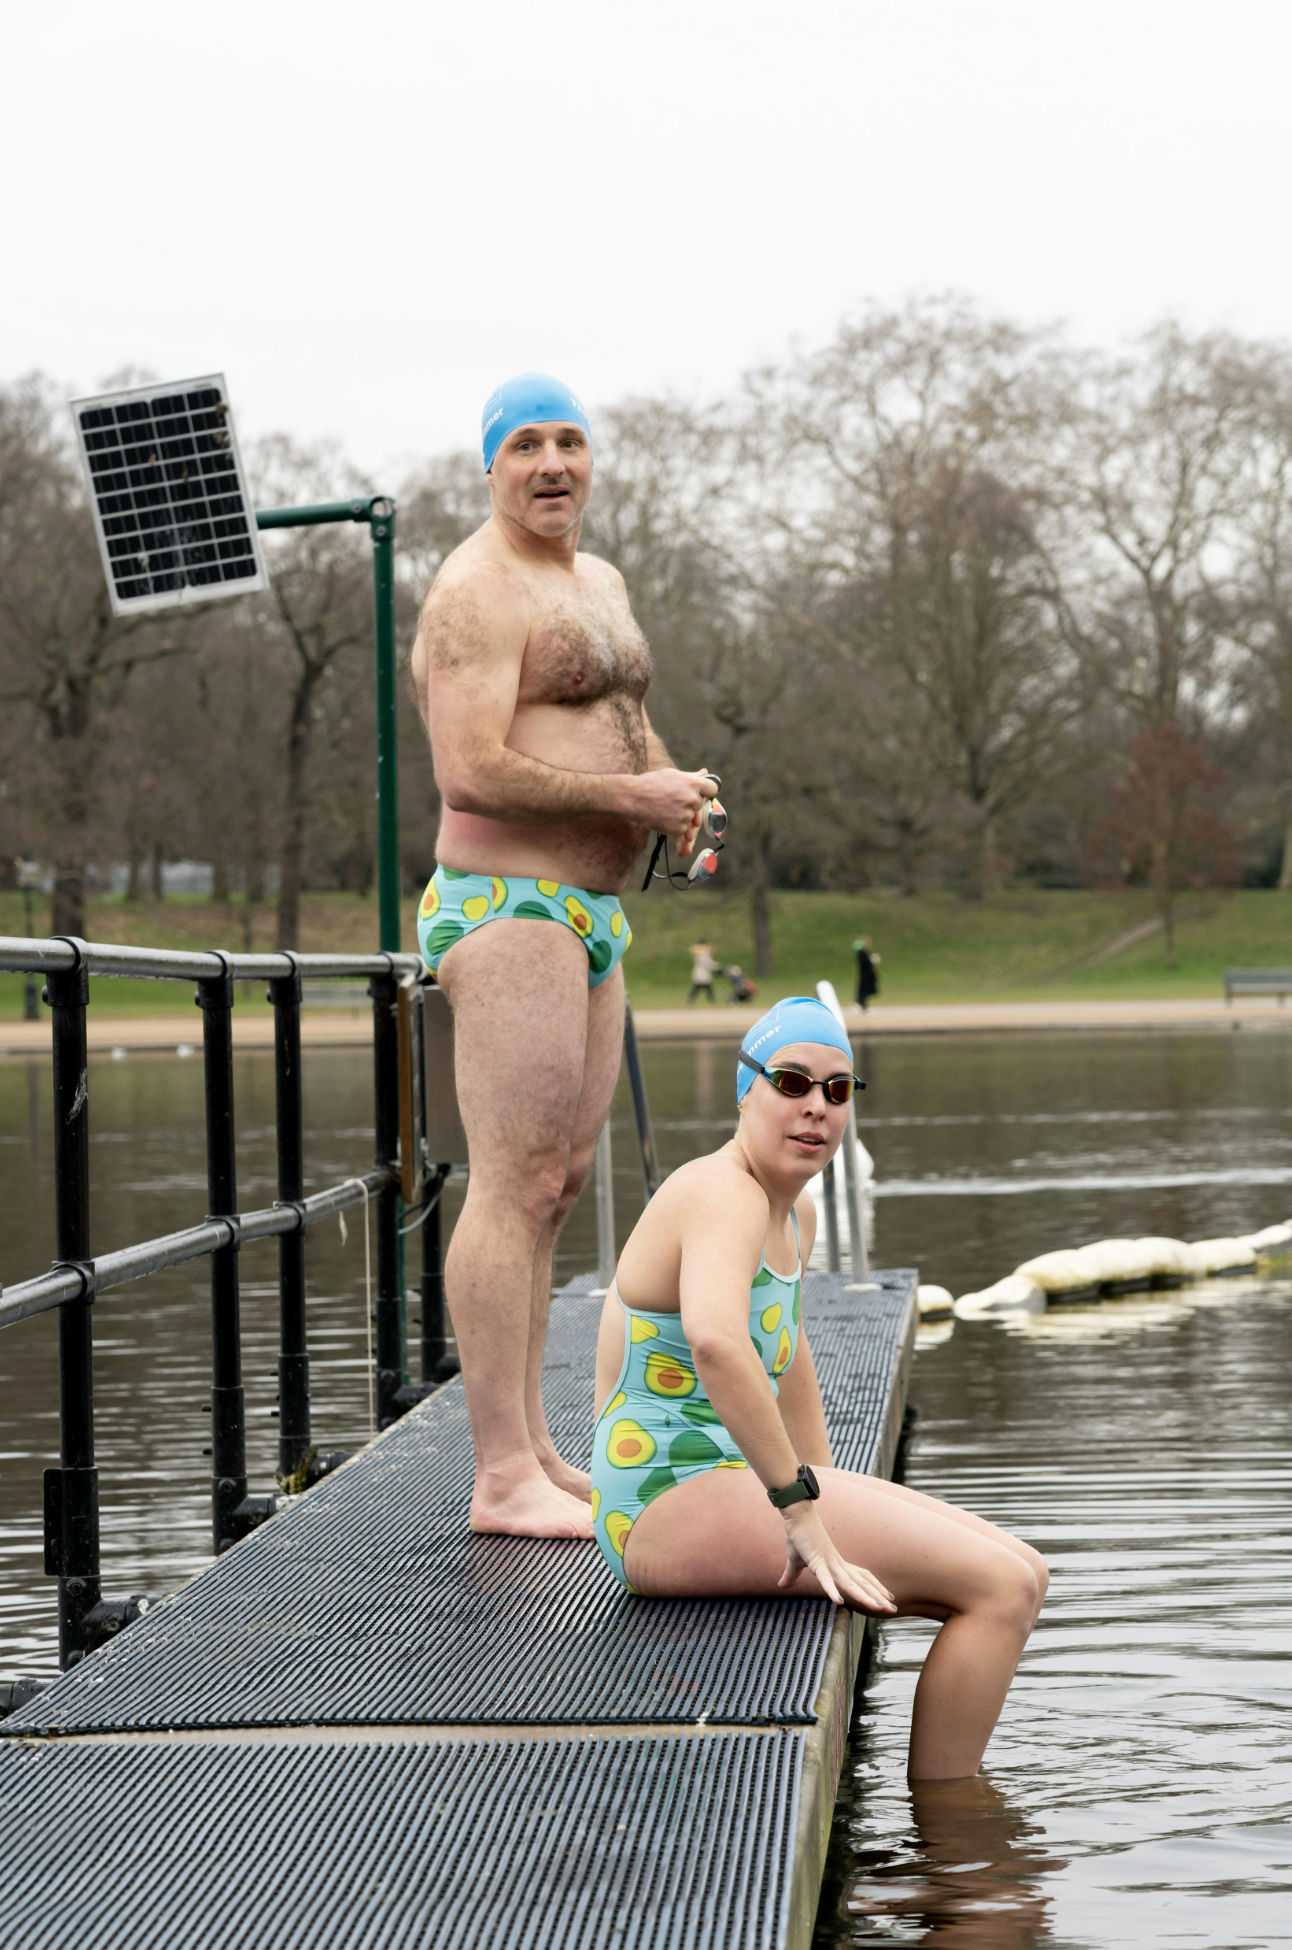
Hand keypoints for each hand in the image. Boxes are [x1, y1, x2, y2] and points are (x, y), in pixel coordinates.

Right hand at [628, 768, 714, 856]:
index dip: (706, 792)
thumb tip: (705, 771)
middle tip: (672, 800)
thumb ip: (691, 777)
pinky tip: (661, 817)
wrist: (632, 797)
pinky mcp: (677, 828)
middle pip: (699, 805)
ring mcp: (685, 815)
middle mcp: (692, 799)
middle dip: (689, 804)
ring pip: (690, 819)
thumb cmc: (651, 783)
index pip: (712, 789)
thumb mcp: (672, 775)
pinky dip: (673, 826)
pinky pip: (682, 830)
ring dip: (680, 816)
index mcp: (693, 783)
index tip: (700, 794)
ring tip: (664, 808)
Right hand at [778, 1505, 896, 1614]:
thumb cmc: (798, 1535)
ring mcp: (828, 1562)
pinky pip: (825, 1578)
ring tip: (876, 1608)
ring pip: (849, 1583)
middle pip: (861, 1583)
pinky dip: (832, 1589)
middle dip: (877, 1597)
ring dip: (864, 1596)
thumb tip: (780, 1586)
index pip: (861, 1577)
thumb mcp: (795, 1560)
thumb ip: (792, 1575)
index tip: (888, 1598)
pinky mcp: (816, 1560)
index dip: (875, 1588)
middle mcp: (837, 1564)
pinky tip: (838, 1601)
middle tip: (893, 1610)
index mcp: (836, 1564)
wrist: (796, 1514)